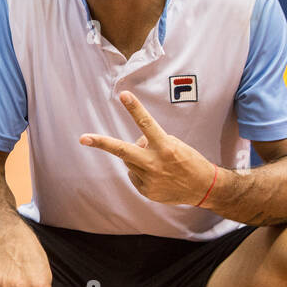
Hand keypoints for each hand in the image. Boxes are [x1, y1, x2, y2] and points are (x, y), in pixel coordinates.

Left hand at [79, 91, 214, 204]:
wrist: (204, 188)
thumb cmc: (188, 161)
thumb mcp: (174, 145)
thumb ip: (152, 143)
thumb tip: (135, 146)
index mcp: (165, 147)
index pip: (146, 123)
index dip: (134, 108)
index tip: (124, 95)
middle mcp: (154, 163)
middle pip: (122, 150)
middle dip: (101, 143)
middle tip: (83, 139)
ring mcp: (149, 179)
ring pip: (129, 161)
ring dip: (138, 158)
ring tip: (159, 163)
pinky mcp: (146, 191)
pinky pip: (135, 176)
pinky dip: (143, 173)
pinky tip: (159, 177)